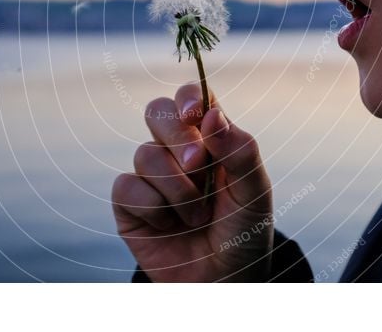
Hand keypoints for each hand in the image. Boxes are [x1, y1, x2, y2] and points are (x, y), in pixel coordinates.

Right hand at [112, 82, 273, 281]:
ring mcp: (151, 177)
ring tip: (197, 216)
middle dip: (178, 137)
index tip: (195, 114)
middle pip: (157, 111)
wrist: (223, 284)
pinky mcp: (129, 205)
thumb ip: (240, 151)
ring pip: (145, 153)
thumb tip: (212, 115)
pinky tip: (170, 226)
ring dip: (177, 188)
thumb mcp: (254, 192)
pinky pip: (126, 186)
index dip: (188, 96)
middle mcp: (176, 152)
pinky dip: (154, 207)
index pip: (192, 97)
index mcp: (210, 139)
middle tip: (199, 164)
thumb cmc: (243, 234)